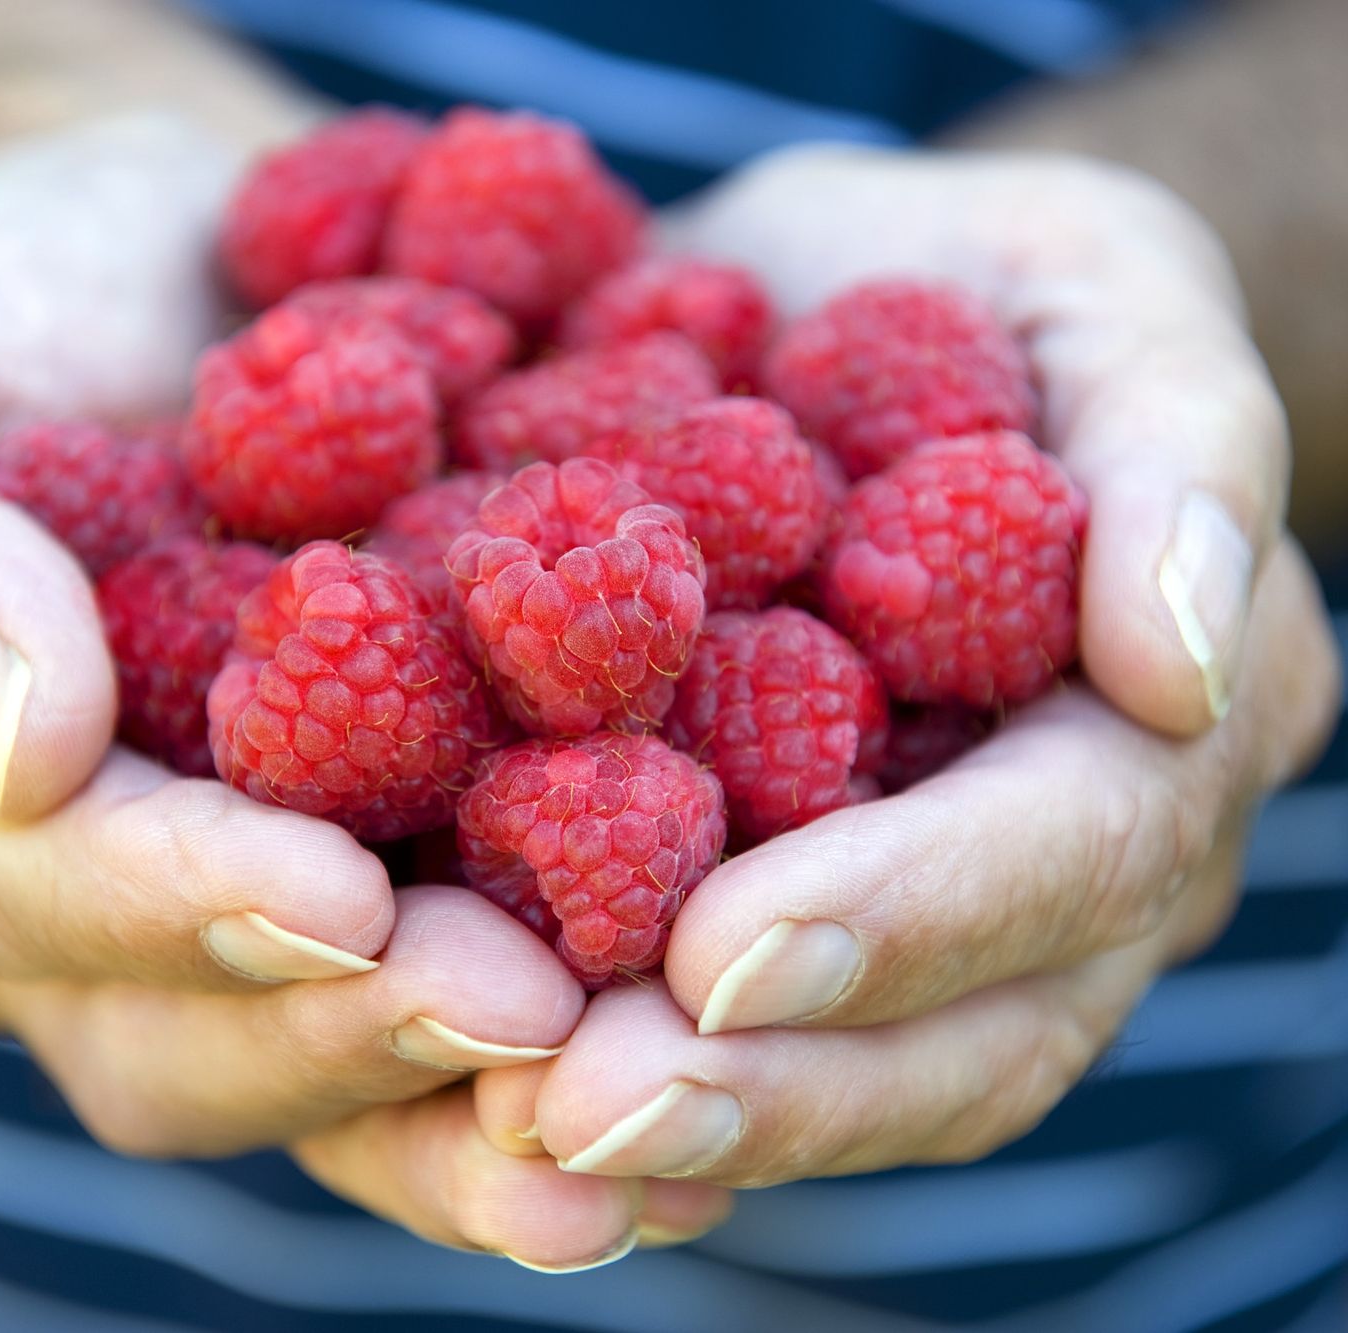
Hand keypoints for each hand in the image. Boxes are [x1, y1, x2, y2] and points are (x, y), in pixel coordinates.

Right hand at [0, 630, 727, 1267]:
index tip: (342, 901)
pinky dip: (587, 998)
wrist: (165, 275)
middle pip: (200, 1036)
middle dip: (364, 1037)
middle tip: (532, 1019)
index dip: (180, 913)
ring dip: (491, 1090)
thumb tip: (15, 755)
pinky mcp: (382, 844)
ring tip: (652, 1096)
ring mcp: (239, 887)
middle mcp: (76, 905)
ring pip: (342, 1042)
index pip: (34, 904)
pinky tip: (715, 1032)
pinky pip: (464, 947)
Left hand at [474, 149, 1341, 1184]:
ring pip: (848, 1074)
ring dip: (688, 1125)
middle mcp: (1060, 862)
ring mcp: (927, 906)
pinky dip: (625, 1074)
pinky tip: (490, 1108)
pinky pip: (731, 1030)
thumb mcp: (1095, 283)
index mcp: (1154, 722)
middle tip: (584, 1115)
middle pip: (963, 1032)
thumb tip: (1179, 667)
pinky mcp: (784, 897)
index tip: (722, 955)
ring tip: (515, 1135)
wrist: (823, 312)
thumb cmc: (971, 280)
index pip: (1071, 849)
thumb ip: (1181, 444)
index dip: (913, 912)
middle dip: (779, 1087)